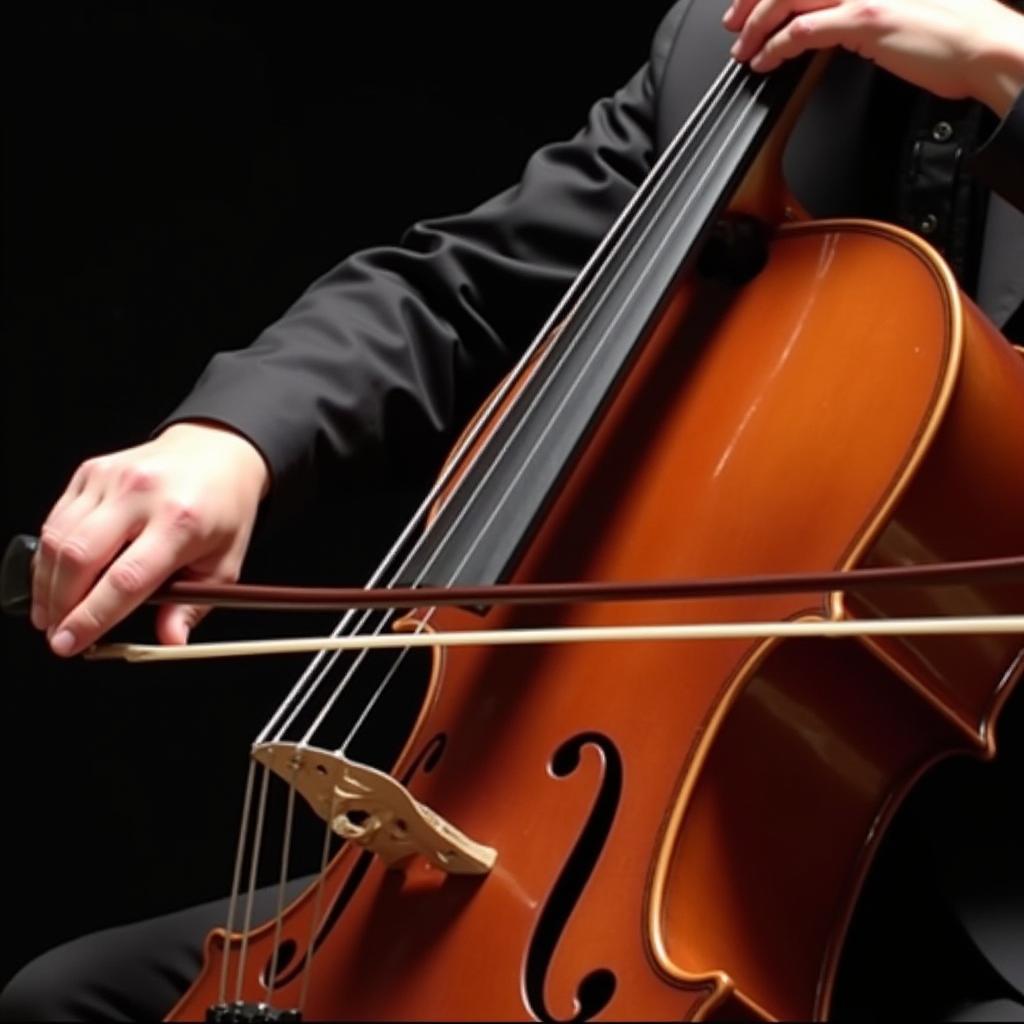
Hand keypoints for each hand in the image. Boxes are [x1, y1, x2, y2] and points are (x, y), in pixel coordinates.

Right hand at [32, 422, 269, 655]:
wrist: (217, 452)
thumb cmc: (223, 508)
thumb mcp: (224, 562)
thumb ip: (193, 606)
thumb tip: (170, 641)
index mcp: (181, 521)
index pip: (126, 579)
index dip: (91, 617)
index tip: (70, 643)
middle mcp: (142, 494)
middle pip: (80, 558)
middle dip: (60, 605)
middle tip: (57, 633)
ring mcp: (113, 478)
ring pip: (59, 539)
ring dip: (47, 583)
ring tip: (52, 611)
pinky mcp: (92, 471)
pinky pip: (57, 518)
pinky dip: (50, 553)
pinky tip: (57, 575)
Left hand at [723, 0, 1023, 115]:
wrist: (985, 46)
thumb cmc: (953, 33)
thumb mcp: (901, 6)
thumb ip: (861, 7)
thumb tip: (831, 22)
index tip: (750, 5)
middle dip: (752, 3)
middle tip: (735, 26)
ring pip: (787, 0)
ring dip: (756, 27)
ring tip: (744, 50)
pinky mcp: (863, 21)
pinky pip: (802, 31)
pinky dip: (775, 48)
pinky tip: (765, 62)